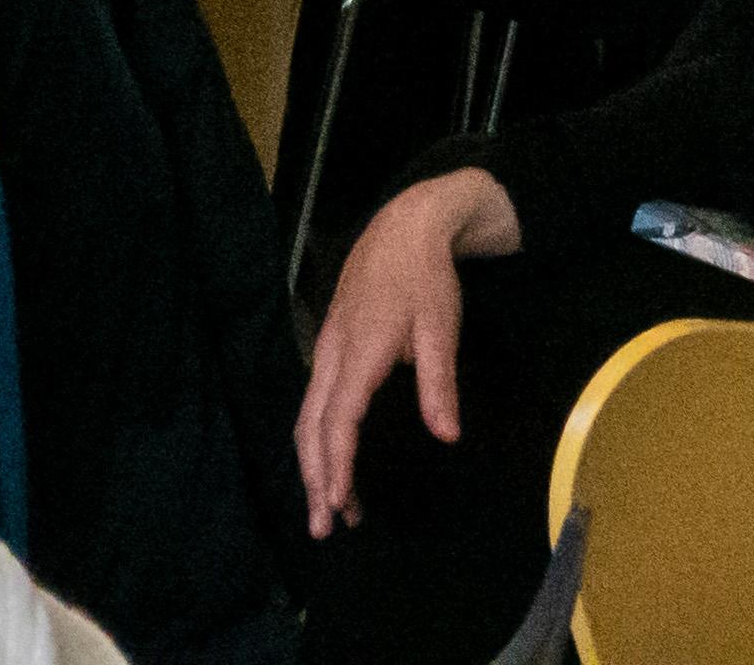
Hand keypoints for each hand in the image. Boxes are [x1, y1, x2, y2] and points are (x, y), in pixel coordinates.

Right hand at [297, 167, 516, 536]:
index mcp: (358, 352)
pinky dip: (317, 437)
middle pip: (310, 425)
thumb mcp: (441, 328)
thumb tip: (446, 436)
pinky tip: (332, 456)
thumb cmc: (426, 278)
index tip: (335, 506)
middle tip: (324, 528)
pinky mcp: (331, 344)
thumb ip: (439, 383)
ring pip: (307, 414)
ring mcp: (327, 348)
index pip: (338, 421)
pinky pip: (314, 400)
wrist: (405, 225)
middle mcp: (332, 353)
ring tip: (333, 506)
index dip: (335, 466)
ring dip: (314, 462)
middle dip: (313, 478)